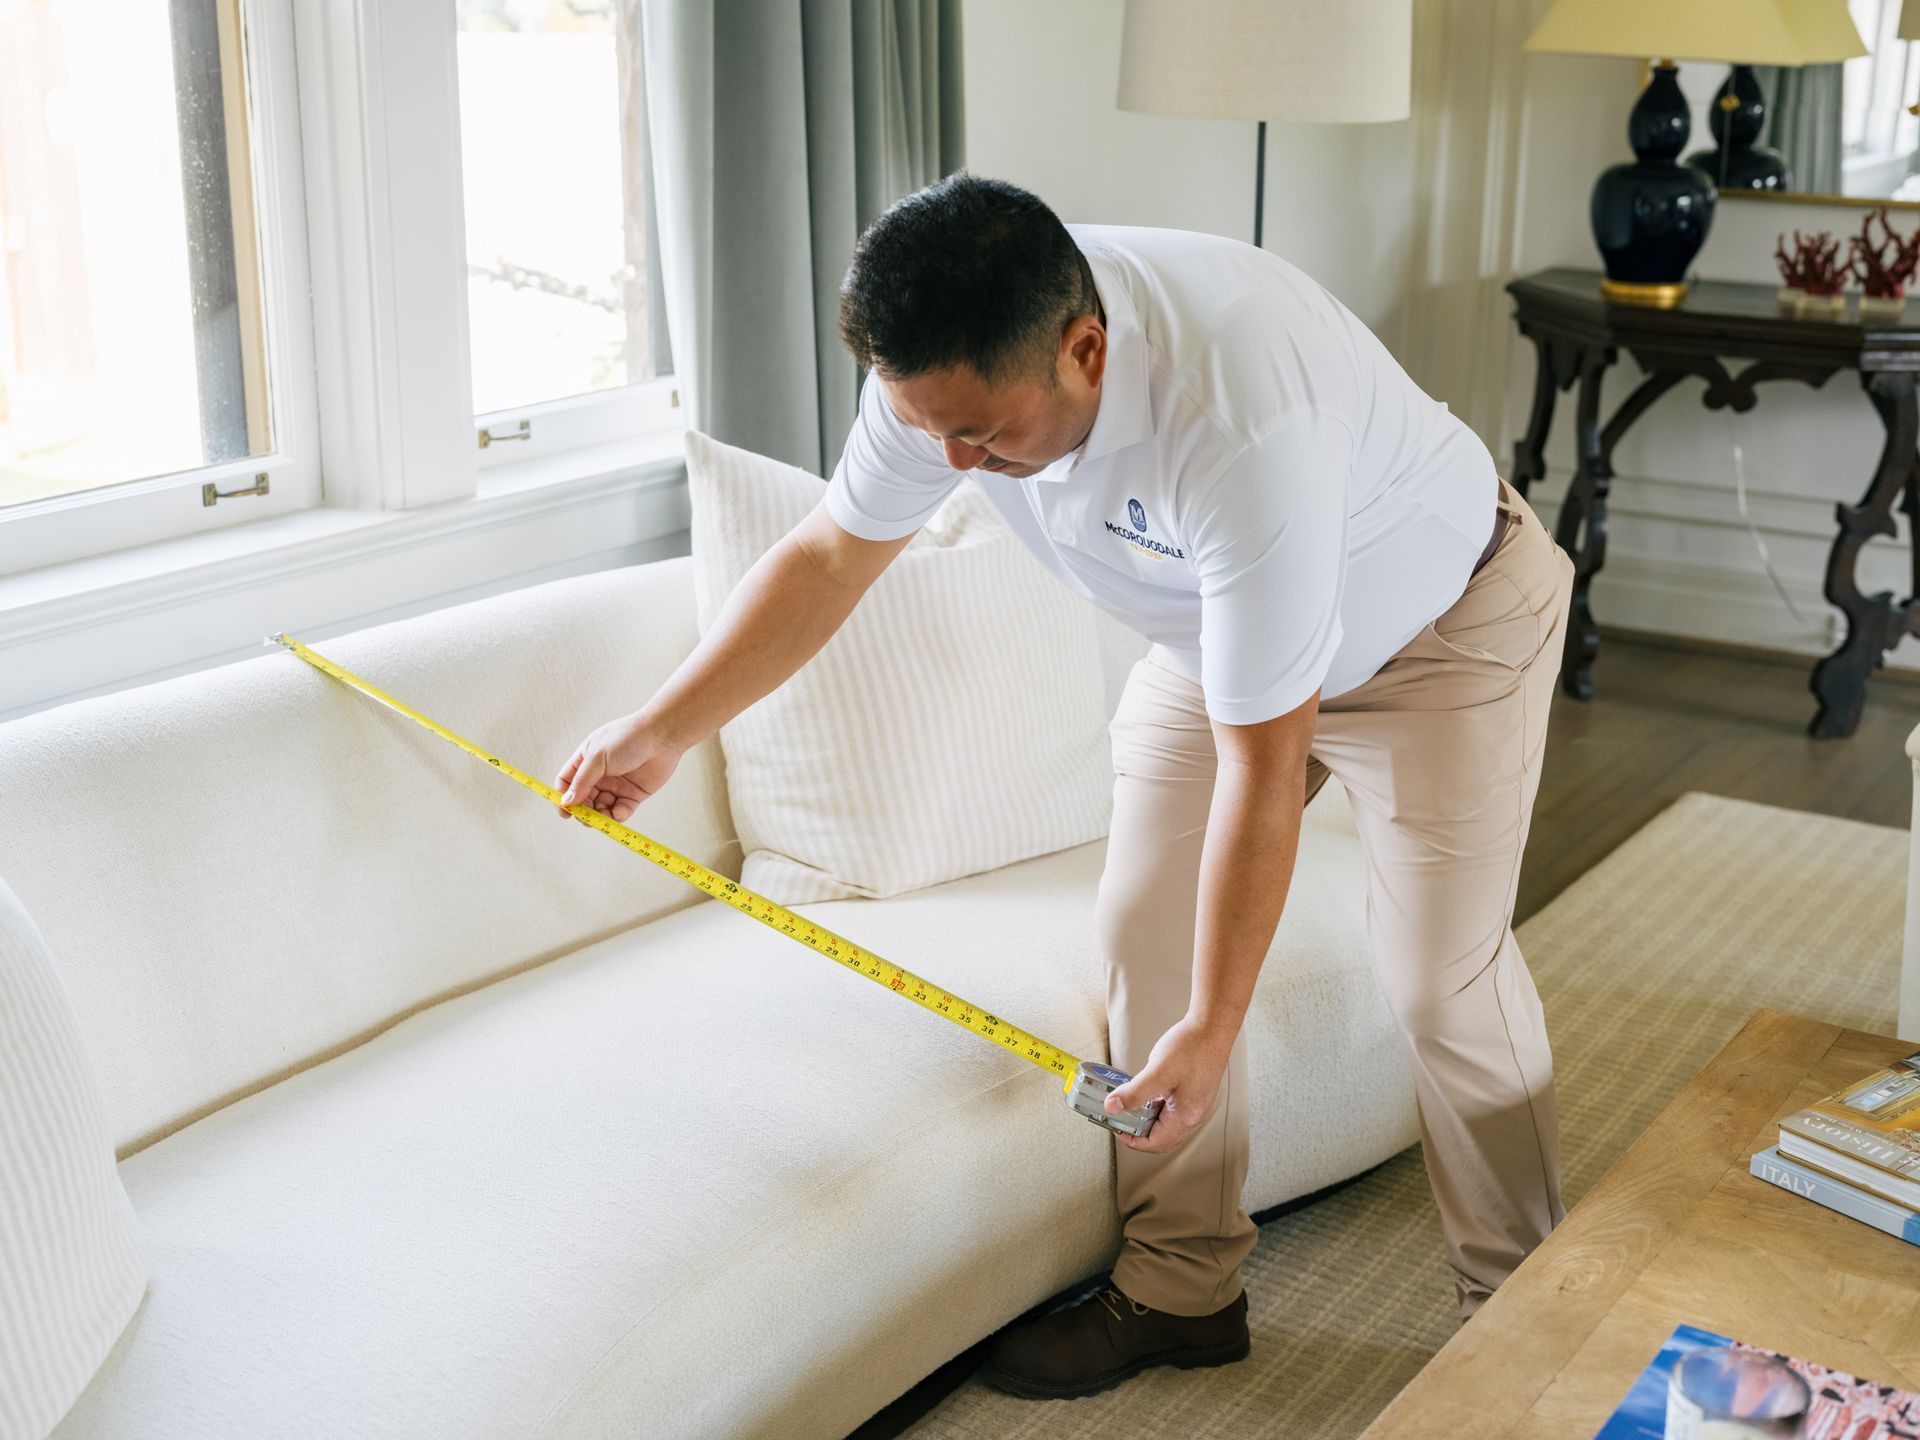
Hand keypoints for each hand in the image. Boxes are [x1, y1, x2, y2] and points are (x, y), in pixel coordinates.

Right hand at [554, 710, 683, 822]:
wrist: (661, 736)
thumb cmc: (627, 739)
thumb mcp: (598, 758)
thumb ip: (582, 782)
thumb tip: (566, 802)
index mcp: (585, 761)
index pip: (566, 782)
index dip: (562, 797)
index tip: (564, 812)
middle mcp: (599, 775)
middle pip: (583, 799)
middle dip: (582, 811)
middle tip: (586, 818)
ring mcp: (616, 785)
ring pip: (601, 808)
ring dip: (600, 816)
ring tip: (603, 817)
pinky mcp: (633, 794)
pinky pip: (621, 810)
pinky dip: (618, 815)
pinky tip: (619, 812)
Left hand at [1104, 1016, 1235, 1154]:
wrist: (1213, 1027)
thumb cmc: (1192, 1047)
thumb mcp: (1158, 1071)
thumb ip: (1134, 1092)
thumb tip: (1112, 1108)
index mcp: (1185, 1117)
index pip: (1155, 1144)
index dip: (1131, 1140)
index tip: (1116, 1126)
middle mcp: (1193, 1115)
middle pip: (1160, 1137)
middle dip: (1138, 1130)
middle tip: (1120, 1116)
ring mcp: (1195, 1104)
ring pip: (1166, 1122)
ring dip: (1146, 1117)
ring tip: (1130, 1101)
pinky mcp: (1195, 1093)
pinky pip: (1172, 1109)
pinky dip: (1156, 1106)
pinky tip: (1147, 1091)